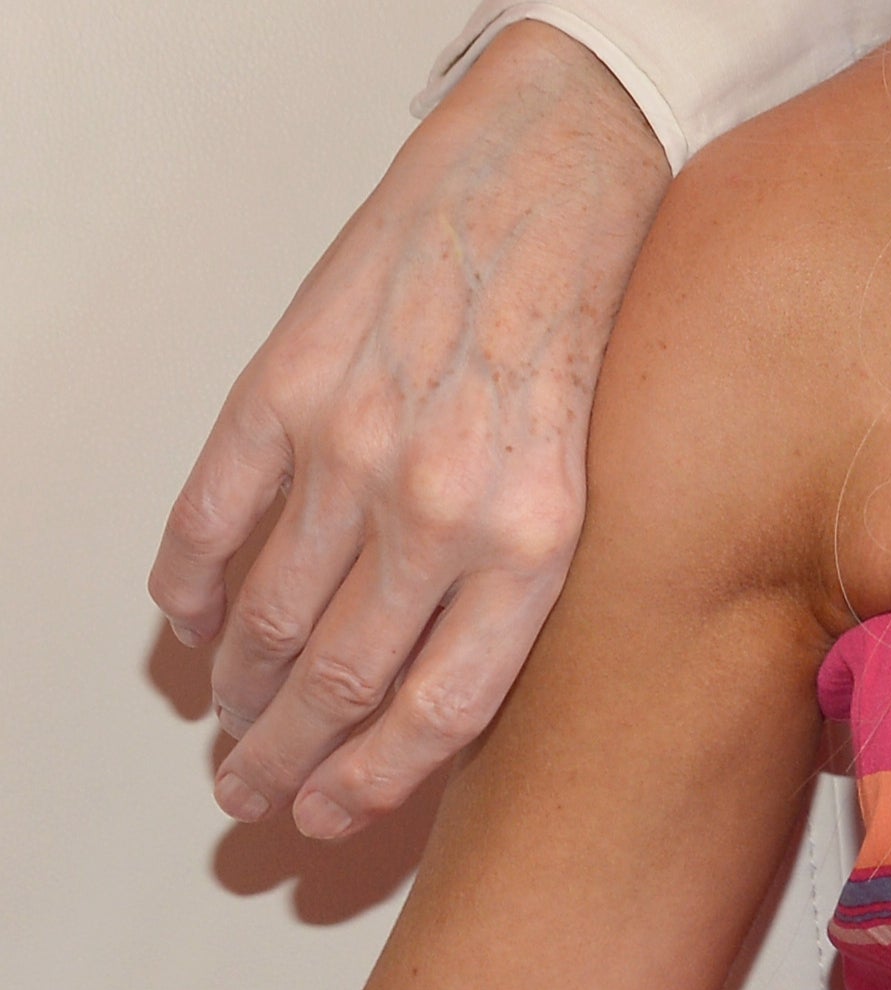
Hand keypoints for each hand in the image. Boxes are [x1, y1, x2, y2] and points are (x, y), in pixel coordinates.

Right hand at [150, 21, 672, 836]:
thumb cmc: (594, 321)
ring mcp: (351, 445)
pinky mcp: (283, 387)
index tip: (323, 820)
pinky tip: (190, 623)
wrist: (556, 170)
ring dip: (232, 689)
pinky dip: (187, 588)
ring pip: (263, 618)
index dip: (366, 786)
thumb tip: (454, 685)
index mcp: (540, 536)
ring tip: (226, 724)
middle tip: (247, 794)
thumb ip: (528, 568)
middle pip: (336, 683)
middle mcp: (442, 503)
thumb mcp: (604, 465)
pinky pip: (208, 523)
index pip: (434, 712)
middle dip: (280, 759)